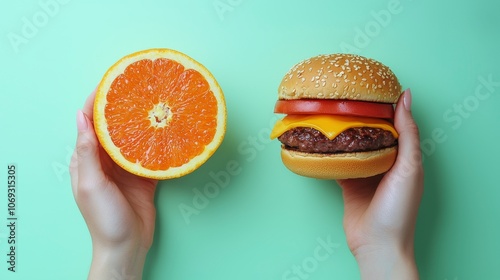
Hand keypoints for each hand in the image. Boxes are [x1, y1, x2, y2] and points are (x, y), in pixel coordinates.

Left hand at [69, 90, 157, 279]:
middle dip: (122, 108)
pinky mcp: (143, 177)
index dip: (96, 102)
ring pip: (132, 138)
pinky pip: (149, 155)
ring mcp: (125, 169)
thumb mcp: (91, 184)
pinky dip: (156, 143)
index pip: (89, 123)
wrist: (126, 246)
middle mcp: (105, 161)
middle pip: (112, 127)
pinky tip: (165, 131)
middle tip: (138, 88)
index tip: (110, 83)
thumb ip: (87, 151)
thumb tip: (80, 116)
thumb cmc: (104, 218)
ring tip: (154, 103)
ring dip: (140, 123)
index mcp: (87, 160)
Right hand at [336, 89, 422, 279]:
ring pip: (353, 146)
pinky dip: (331, 153)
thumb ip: (407, 132)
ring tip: (331, 115)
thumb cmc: (398, 209)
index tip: (370, 88)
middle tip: (345, 99)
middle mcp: (386, 163)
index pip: (395, 124)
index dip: (384, 107)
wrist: (377, 244)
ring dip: (344, 134)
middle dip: (360, 118)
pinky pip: (339, 163)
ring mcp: (366, 174)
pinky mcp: (349, 184)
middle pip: (371, 134)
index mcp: (405, 157)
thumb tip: (406, 97)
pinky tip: (322, 141)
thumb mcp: (409, 166)